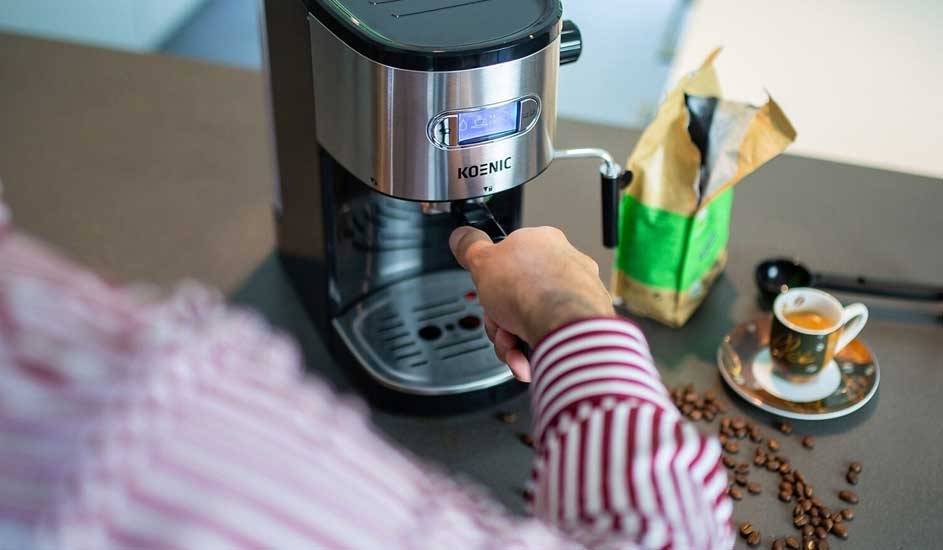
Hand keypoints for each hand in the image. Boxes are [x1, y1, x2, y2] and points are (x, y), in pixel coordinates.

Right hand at [449, 226, 614, 381]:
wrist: (564, 325)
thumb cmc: (532, 290)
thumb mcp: (482, 261)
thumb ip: (470, 247)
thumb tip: (461, 236)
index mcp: (542, 241)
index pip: (508, 261)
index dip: (492, 282)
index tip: (487, 294)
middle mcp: (565, 264)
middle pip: (518, 295)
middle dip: (501, 317)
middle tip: (498, 322)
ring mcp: (578, 294)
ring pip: (532, 319)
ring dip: (513, 337)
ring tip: (513, 343)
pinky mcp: (586, 322)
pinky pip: (551, 336)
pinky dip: (536, 349)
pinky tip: (529, 354)